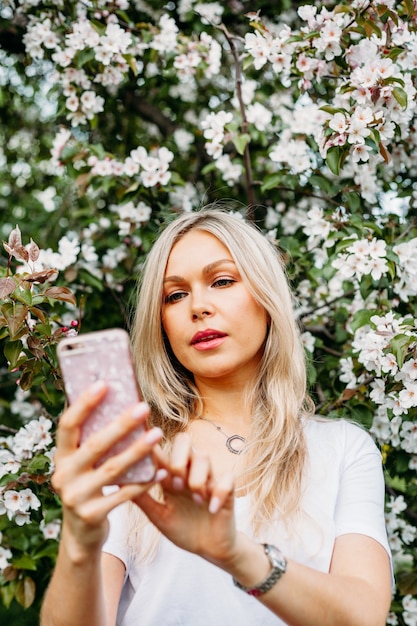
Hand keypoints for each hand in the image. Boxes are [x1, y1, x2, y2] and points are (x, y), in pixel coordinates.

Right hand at [52, 380, 163, 558]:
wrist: (81, 535)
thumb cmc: (88, 486)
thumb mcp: (82, 466)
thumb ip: (92, 441)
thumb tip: (118, 402)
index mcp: (60, 457)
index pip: (68, 425)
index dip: (84, 404)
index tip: (103, 383)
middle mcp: (64, 476)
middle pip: (95, 445)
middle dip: (120, 424)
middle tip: (144, 406)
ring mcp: (76, 497)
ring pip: (112, 469)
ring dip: (137, 450)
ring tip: (157, 433)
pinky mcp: (93, 515)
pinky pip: (124, 494)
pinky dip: (144, 482)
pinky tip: (161, 471)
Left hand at [133, 432, 237, 567]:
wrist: (210, 549)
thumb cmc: (183, 529)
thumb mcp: (159, 516)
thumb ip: (141, 498)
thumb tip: (114, 482)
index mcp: (171, 476)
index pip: (161, 451)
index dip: (151, 444)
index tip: (140, 440)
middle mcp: (189, 471)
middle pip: (184, 441)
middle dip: (177, 460)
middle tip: (175, 484)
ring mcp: (209, 478)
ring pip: (203, 457)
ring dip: (196, 478)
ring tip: (195, 499)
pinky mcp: (227, 489)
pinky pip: (227, 478)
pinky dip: (219, 492)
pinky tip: (212, 508)